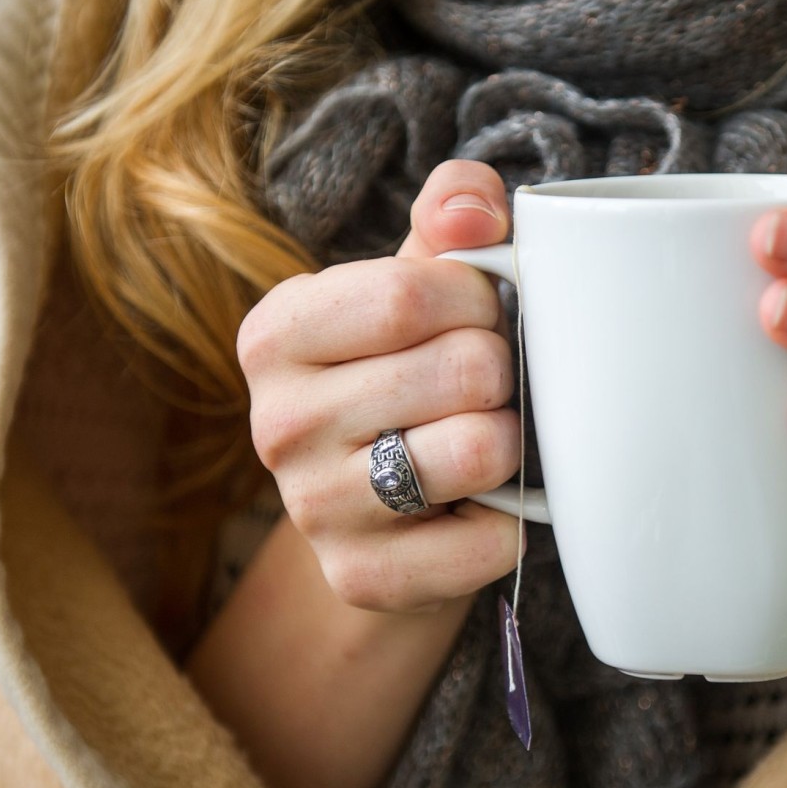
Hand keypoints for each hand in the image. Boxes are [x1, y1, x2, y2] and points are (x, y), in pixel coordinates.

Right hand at [238, 160, 522, 612]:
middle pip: (462, 369)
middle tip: (484, 389)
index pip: (415, 292)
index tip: (481, 316)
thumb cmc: (409, 373)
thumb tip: (478, 209)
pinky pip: (490, 540)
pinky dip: (510, 522)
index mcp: (276, 332)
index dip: (481, 300)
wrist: (384, 515)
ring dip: (511, 443)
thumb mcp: (418, 282)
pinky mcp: (360, 579)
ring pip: (481, 451)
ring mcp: (312, 509)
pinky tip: (477, 508)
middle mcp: (275, 423)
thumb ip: (451, 216)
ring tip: (482, 440)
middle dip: (502, 373)